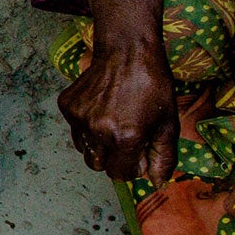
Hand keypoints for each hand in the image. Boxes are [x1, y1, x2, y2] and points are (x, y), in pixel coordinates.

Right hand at [57, 0, 177, 184]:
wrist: (127, 50)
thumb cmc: (153, 85)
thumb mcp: (168, 123)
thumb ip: (163, 157)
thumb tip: (157, 183)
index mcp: (125, 138)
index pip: (120, 174)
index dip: (132, 167)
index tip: (138, 152)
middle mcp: (97, 132)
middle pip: (99, 166)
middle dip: (113, 159)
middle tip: (126, 139)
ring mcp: (78, 119)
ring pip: (85, 150)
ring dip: (99, 145)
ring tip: (114, 122)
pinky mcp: (67, 107)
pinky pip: (75, 130)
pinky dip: (87, 127)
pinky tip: (102, 109)